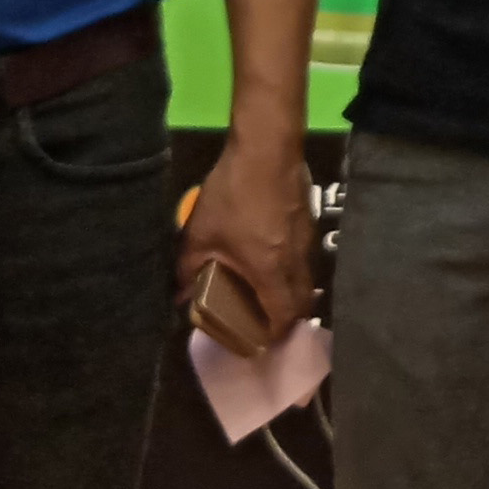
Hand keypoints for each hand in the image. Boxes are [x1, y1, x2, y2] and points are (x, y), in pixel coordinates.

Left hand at [179, 127, 316, 347]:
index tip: (260, 341)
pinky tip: (271, 254)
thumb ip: (187, 269)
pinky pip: (305, 257)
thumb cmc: (232, 195)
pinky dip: (293, 268)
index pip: (282, 315)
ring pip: (306, 278)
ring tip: (267, 292)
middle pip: (303, 302)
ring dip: (291, 292)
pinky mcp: (309, 221)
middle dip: (288, 318)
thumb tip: (179, 296)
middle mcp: (295, 260)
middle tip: (266, 321)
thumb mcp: (200, 233)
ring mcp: (306, 239)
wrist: (267, 148)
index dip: (274, 333)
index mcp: (270, 270)